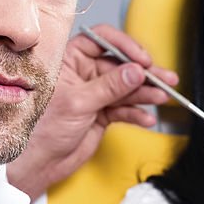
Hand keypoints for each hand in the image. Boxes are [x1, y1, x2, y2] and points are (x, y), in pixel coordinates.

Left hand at [7, 24, 177, 197]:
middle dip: (144, 73)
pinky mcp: (103, 112)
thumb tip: (134, 71)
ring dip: (145, 93)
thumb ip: (110, 86)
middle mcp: (83, 73)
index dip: (124, 46)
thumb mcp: (78, 102)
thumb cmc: (42, 129)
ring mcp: (95, 93)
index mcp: (69, 60)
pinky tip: (146, 118)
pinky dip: (137, 113)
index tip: (142, 59)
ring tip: (161, 97)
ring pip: (127, 87)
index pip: (101, 40)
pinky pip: (125, 109)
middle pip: (120, 65)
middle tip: (163, 78)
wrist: (40, 163)